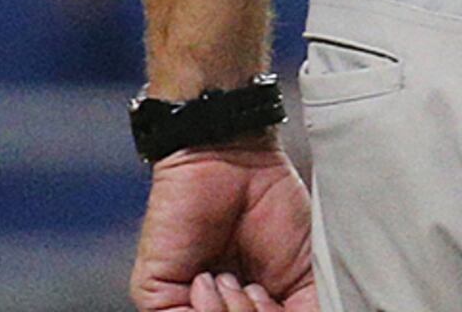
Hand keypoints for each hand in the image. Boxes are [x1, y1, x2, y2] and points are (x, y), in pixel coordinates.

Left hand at [131, 140, 314, 311]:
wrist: (238, 163)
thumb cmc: (275, 206)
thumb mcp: (306, 274)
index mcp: (254, 306)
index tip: (289, 302)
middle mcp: (217, 308)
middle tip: (262, 290)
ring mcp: (184, 306)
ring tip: (239, 280)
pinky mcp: (155, 296)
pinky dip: (204, 309)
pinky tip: (213, 278)